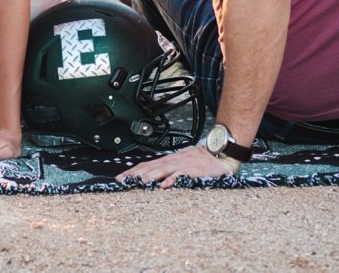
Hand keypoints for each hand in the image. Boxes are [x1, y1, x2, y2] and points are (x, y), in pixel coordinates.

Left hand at [116, 143, 238, 187]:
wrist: (218, 153)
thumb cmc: (200, 161)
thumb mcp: (181, 163)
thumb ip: (168, 170)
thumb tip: (153, 177)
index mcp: (168, 160)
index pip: (146, 164)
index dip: (132, 171)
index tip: (120, 178)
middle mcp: (171, 161)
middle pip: (149, 166)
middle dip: (135, 173)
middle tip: (122, 181)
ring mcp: (181, 164)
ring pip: (162, 169)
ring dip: (150, 175)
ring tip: (140, 181)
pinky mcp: (191, 169)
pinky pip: (180, 174)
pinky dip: (172, 179)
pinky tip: (164, 185)